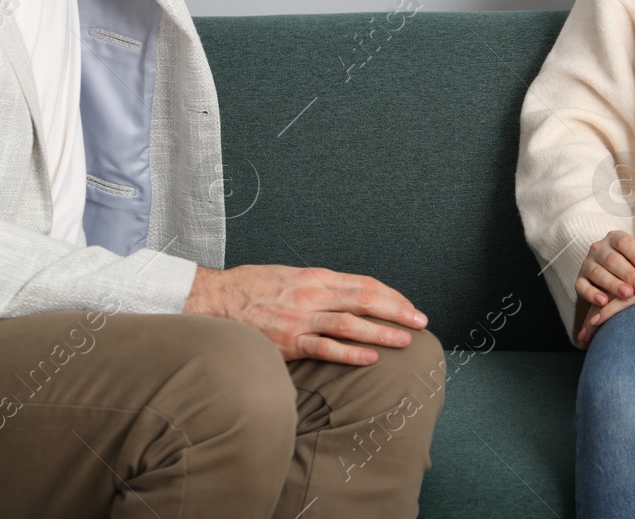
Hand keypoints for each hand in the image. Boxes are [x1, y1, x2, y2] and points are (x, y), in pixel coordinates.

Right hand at [183, 263, 427, 365]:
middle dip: (397, 311)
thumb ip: (318, 286)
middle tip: (420, 322)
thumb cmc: (250, 287)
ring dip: (381, 332)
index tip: (409, 306)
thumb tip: (344, 296)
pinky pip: (324, 348)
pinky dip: (350, 353)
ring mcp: (300, 318)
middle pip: (365, 300)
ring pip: (350, 323)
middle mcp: (312, 293)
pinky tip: (370, 358)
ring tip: (405, 340)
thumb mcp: (289, 276)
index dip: (391, 295)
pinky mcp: (288, 341)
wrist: (214, 299)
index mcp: (315, 276)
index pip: (364, 284)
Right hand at [574, 225, 634, 309]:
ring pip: (597, 273)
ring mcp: (587, 264)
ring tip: (628, 294)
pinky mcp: (580, 280)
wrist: (618, 276)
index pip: (624, 242)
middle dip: (628, 274)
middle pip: (611, 259)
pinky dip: (591, 294)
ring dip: (612, 284)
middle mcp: (598, 248)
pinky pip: (582, 287)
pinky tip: (604, 302)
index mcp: (615, 238)